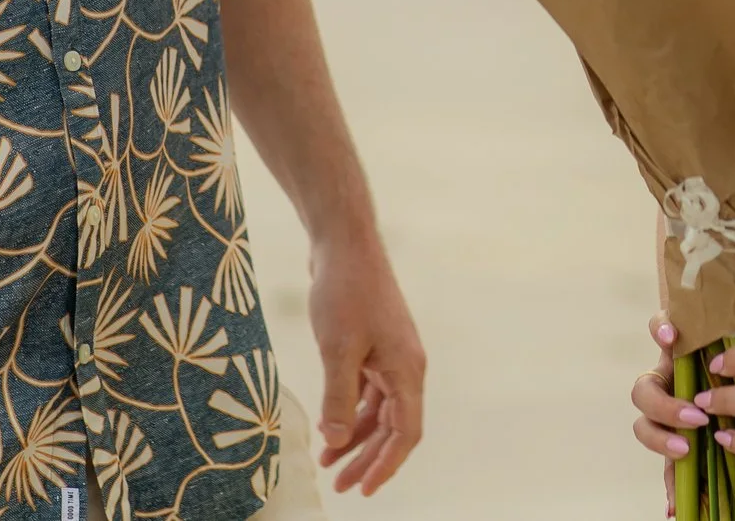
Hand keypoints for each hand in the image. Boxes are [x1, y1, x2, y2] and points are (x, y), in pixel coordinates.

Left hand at [307, 233, 425, 495]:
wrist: (344, 244)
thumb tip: (335, 441)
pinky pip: (368, 391)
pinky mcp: (374, 346)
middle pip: (393, 427)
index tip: (364, 489)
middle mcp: (405, 366)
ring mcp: (390, 355)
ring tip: (329, 463)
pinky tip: (328, 426)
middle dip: (369, 459)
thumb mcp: (338, 348)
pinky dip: (349, 411)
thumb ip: (338, 397)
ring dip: (356, 438)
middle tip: (341, 487)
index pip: (405, 432)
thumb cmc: (345, 291)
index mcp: (407, 369)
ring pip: (379, 411)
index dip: (387, 464)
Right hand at [629, 313, 712, 506]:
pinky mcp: (677, 444)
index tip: (671, 336)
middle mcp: (668, 381)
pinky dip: (672, 487)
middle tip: (695, 417)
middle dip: (664, 405)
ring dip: (660, 439)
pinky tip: (674, 506)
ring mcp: (669, 414)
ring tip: (685, 450)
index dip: (658, 330)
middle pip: (643, 390)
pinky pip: (667, 468)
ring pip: (644, 425)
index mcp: (682, 351)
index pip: (659, 329)